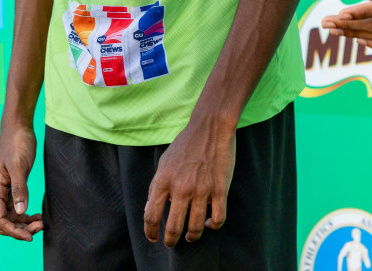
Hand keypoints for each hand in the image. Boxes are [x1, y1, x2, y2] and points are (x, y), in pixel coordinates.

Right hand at [0, 120, 42, 240]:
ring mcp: (5, 191)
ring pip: (11, 217)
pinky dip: (26, 216)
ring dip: (24, 224)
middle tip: (40, 226)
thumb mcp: (19, 166)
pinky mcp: (13, 188)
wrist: (18, 127)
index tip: (30, 235)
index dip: (13, 231)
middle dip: (20, 229)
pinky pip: (17, 209)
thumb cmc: (17, 143)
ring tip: (41, 222)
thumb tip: (21, 212)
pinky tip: (38, 215)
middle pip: (5, 222)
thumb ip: (20, 188)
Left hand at [143, 117, 234, 246]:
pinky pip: (218, 218)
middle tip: (171, 243)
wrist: (210, 128)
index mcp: (163, 180)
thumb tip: (151, 208)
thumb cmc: (185, 144)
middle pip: (173, 227)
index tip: (153, 238)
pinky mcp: (220, 190)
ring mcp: (201, 190)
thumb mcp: (164, 162)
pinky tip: (209, 223)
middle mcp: (181, 188)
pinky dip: (213, 226)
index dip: (150, 231)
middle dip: (171, 240)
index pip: (152, 215)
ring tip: (190, 236)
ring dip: (192, 236)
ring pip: (196, 227)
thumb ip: (157, 185)